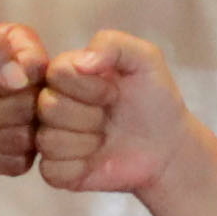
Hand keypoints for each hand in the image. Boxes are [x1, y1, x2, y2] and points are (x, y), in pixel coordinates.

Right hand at [35, 30, 195, 194]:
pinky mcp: (57, 171)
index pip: (56, 72)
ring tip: (105, 138)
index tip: (114, 92)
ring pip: (48, 140)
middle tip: (110, 117)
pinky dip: (78, 167)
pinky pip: (51, 170)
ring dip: (86, 142)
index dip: (88, 85)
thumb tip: (81, 61)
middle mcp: (53, 104)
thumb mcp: (145, 59)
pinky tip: (96, 160)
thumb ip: (113, 44)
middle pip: (48, 106)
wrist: (168, 146)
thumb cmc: (155, 100)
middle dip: (89, 115)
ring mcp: (52, 138)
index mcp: (67, 74)